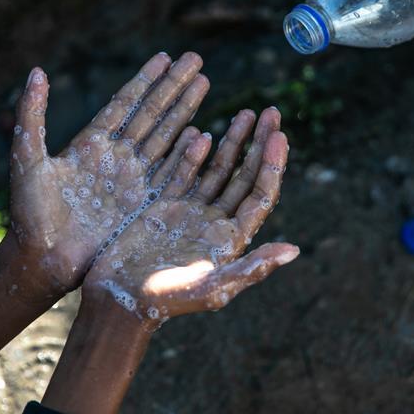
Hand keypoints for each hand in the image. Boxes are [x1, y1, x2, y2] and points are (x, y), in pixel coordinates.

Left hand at [9, 52, 209, 299]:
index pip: (125, 103)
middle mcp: (116, 158)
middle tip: (196, 59)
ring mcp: (132, 180)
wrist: (43, 260)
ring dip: (186, 110)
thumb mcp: (26, 160)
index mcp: (90, 144)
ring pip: (166, 138)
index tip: (166, 56)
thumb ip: (31, 116)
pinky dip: (188, 155)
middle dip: (174, 86)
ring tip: (205, 83)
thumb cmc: (29, 213)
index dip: (145, 79)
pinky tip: (205, 134)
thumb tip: (36, 71)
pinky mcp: (143, 204)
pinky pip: (171, 173)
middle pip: (152, 114)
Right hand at [82, 107, 299, 328]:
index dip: (272, 165)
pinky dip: (194, 151)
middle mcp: (216, 222)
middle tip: (271, 111)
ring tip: (247, 112)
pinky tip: (203, 130)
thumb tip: (294, 250)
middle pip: (245, 175)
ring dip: (233, 142)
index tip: (279, 136)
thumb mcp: (211, 289)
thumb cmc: (167, 301)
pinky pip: (185, 171)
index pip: (260, 195)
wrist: (119, 300)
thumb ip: (251, 268)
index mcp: (232, 239)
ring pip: (219, 169)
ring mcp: (191, 212)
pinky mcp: (165, 205)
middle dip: (258, 143)